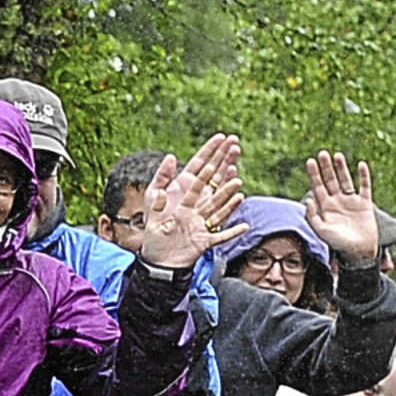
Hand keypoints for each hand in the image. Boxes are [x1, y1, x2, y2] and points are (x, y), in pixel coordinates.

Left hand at [137, 134, 247, 271]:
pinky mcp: (204, 239)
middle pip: (214, 182)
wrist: (158, 259)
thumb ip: (160, 180)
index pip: (199, 168)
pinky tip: (245, 227)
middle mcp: (197, 205)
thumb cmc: (153, 232)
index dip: (211, 152)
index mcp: (183, 194)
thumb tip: (170, 157)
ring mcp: (202, 221)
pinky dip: (232, 232)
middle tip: (236, 146)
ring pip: (219, 205)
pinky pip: (220, 236)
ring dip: (228, 195)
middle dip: (224, 163)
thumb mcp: (151, 202)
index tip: (222, 137)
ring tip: (238, 181)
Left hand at [304, 150, 380, 267]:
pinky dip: (363, 176)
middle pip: (330, 180)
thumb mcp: (321, 231)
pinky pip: (364, 186)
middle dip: (326, 167)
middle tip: (322, 153)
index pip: (317, 187)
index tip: (310, 161)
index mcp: (325, 208)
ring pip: (345, 180)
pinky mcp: (365, 203)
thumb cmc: (337, 244)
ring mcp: (351, 202)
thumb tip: (307, 200)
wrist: (358, 251)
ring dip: (341, 168)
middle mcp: (337, 202)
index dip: (314, 174)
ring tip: (337, 155)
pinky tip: (361, 165)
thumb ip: (312, 217)